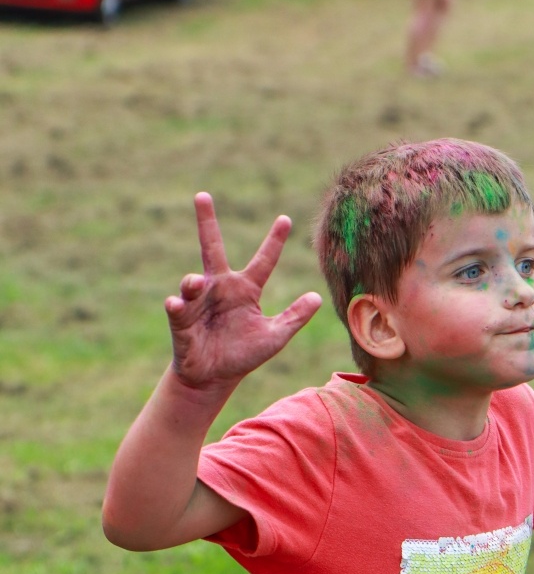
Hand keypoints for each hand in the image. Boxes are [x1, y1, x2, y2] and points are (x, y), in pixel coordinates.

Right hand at [165, 192, 322, 389]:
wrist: (215, 378)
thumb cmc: (243, 355)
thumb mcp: (275, 337)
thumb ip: (294, 317)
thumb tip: (318, 297)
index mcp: (245, 289)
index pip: (263, 260)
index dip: (274, 241)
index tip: (286, 219)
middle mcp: (220, 288)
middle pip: (212, 248)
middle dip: (206, 222)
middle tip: (202, 195)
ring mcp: (198, 302)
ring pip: (192, 281)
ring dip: (191, 281)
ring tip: (193, 282)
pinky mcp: (182, 320)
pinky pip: (178, 309)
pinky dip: (177, 305)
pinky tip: (175, 304)